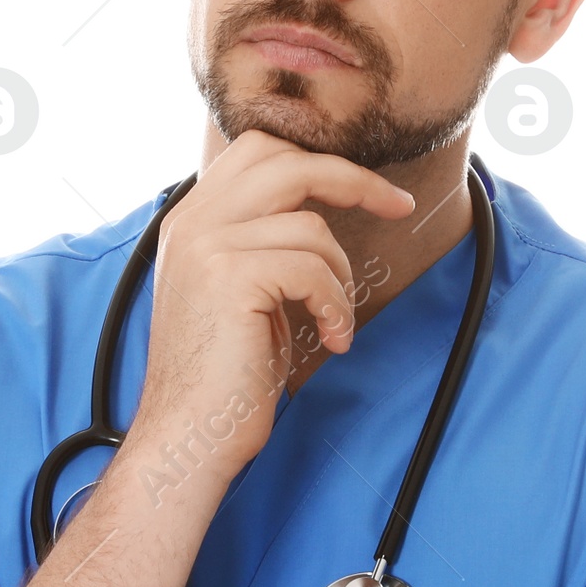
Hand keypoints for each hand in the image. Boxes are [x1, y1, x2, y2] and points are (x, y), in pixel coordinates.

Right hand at [133, 129, 413, 478]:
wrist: (187, 434)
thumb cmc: (223, 377)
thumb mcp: (239, 294)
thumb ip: (260, 243)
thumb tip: (316, 214)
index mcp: (191, 219)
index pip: (259, 151)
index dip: (321, 161)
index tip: (373, 189)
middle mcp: (192, 222)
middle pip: (287, 161)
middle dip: (353, 180)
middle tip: (398, 207)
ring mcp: (207, 245)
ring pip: (310, 226)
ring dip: (341, 277)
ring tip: (334, 321)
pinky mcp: (230, 277)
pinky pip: (313, 269)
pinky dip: (335, 305)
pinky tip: (331, 338)